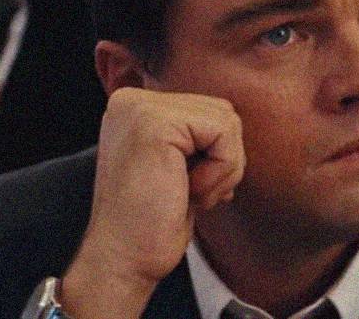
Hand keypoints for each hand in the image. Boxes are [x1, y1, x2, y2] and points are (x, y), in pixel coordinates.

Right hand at [60, 88, 245, 317]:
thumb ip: (198, 137)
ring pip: (227, 121)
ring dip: (222, 168)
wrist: (123, 259)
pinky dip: (220, 170)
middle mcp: (132, 100)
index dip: (216, 156)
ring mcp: (140, 108)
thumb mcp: (179, 166)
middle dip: (223, 160)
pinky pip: (224, 133)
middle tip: (189, 192)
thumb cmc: (153, 222)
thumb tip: (235, 126)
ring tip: (187, 191)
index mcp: (135, 107)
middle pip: (222, 112)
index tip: (187, 187)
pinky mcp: (155, 123)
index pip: (209, 112)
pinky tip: (188, 190)